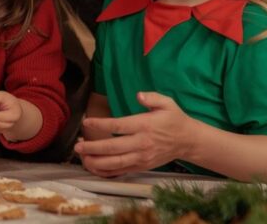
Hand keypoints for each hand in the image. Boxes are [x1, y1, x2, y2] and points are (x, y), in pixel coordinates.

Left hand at [74, 92, 198, 177]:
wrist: (188, 141)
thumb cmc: (174, 120)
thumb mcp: (167, 103)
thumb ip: (152, 97)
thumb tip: (138, 95)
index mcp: (145, 126)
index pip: (118, 126)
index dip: (100, 125)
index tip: (86, 122)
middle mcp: (141, 143)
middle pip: (112, 147)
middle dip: (92, 147)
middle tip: (78, 145)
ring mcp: (141, 157)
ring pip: (115, 163)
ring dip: (96, 161)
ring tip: (82, 157)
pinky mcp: (142, 166)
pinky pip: (121, 171)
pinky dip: (106, 171)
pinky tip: (94, 168)